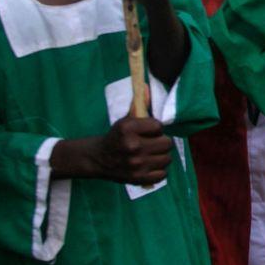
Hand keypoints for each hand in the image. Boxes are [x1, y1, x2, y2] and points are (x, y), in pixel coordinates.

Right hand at [51, 116, 172, 184]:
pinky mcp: (138, 178)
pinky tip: (150, 165)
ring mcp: (136, 164)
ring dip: (161, 156)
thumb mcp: (125, 120)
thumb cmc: (115, 137)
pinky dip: (158, 170)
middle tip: (152, 143)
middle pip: (166, 143)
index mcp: (128, 129)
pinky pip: (162, 174)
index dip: (156, 128)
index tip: (149, 131)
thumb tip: (146, 87)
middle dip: (161, 142)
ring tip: (151, 154)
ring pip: (167, 158)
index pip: (159, 126)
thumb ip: (139, 105)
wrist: (97, 159)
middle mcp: (132, 146)